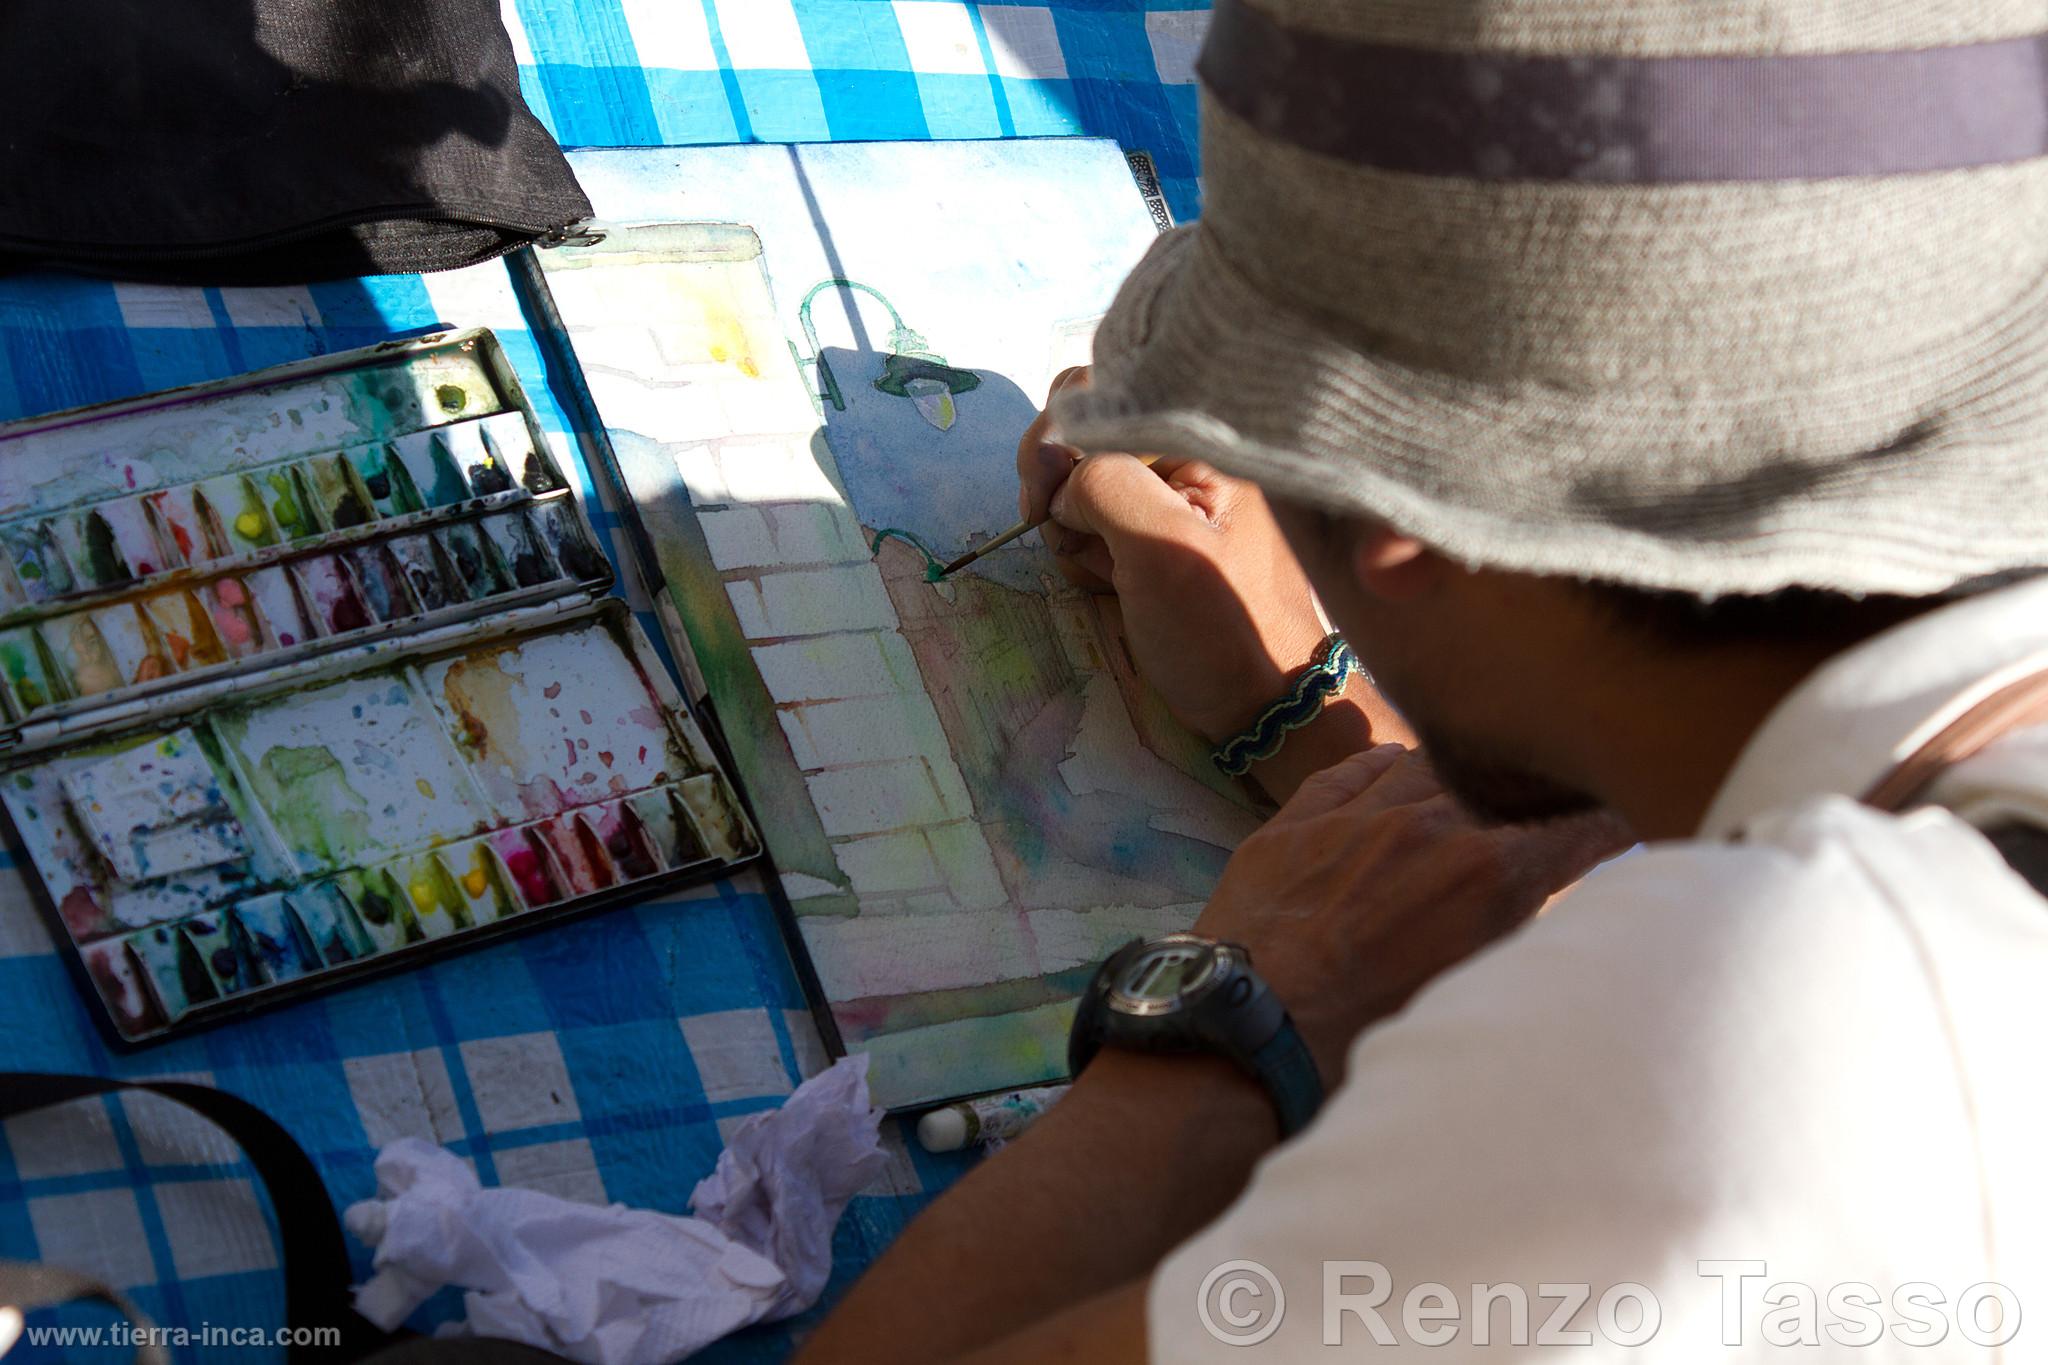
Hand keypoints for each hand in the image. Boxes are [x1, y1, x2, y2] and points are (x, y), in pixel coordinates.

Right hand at [1015, 367, 1332, 745]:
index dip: (1059, 437)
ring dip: (1070, 523)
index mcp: (1208, 439)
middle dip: (1059, 481)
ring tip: (1096, 571)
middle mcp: (1192, 452)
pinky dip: (1086, 547)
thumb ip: (1105, 483)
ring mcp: (1175, 493)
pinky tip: (1104, 580)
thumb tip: (1065, 481)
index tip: (1043, 496)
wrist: (1262, 705)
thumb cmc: (1221, 628)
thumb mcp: (1160, 546)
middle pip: (1088, 430)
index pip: (1105, 393)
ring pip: (1083, 480)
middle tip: (1056, 532)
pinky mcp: (1159, 531)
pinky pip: (1097, 519)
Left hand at [1195, 746, 1631, 1081]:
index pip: (1583, 824)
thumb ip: (1520, 933)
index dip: (1613, 820)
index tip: (1628, 819)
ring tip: (1472, 790)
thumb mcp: (1474, 996)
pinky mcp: (1295, 821)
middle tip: (1549, 802)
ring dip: (1457, 778)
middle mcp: (1431, 824)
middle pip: (1504, 783)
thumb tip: (1549, 900)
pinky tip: (1398, 768)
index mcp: (1491, 873)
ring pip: (1427, 764)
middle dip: (1533, 793)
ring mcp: (1357, 815)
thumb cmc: (1365, 1045)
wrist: (1247, 1035)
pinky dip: (1384, 769)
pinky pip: (1354, 771)